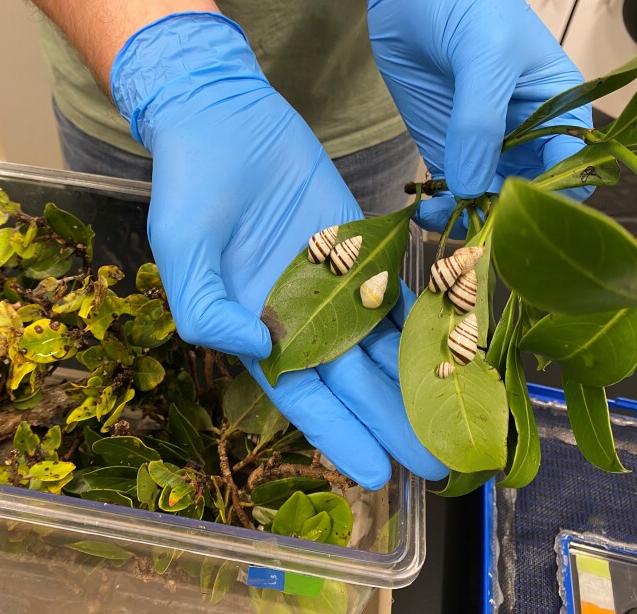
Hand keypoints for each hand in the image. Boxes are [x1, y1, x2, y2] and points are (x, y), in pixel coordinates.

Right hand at [112, 13, 446, 486]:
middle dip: (393, 421)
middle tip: (436, 463)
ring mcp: (334, 283)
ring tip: (456, 419)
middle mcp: (301, 316)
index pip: (303, 395)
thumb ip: (207, 307)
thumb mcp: (180, 248)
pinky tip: (456, 348)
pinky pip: (398, 289)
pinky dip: (427, 318)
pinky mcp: (359, 246)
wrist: (222, 117)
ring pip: (384, 344)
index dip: (340, 435)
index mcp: (256, 327)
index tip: (376, 474)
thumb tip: (260, 348)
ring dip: (419, 381)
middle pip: (355, 381)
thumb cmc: (191, 186)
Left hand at [368, 0, 593, 231]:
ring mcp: (487, 147)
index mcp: (560, 107)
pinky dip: (441, 210)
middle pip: (533, 195)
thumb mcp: (486, 53)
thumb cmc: (466, 6)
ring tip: (443, 218)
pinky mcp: (449, 153)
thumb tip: (471, 187)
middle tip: (476, 225)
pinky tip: (426, 211)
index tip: (519, 204)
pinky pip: (452, 194)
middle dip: (508, 215)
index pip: (575, 166)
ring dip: (471, 219)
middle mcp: (529, 135)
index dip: (556, 192)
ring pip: (491, 202)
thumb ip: (479, 120)